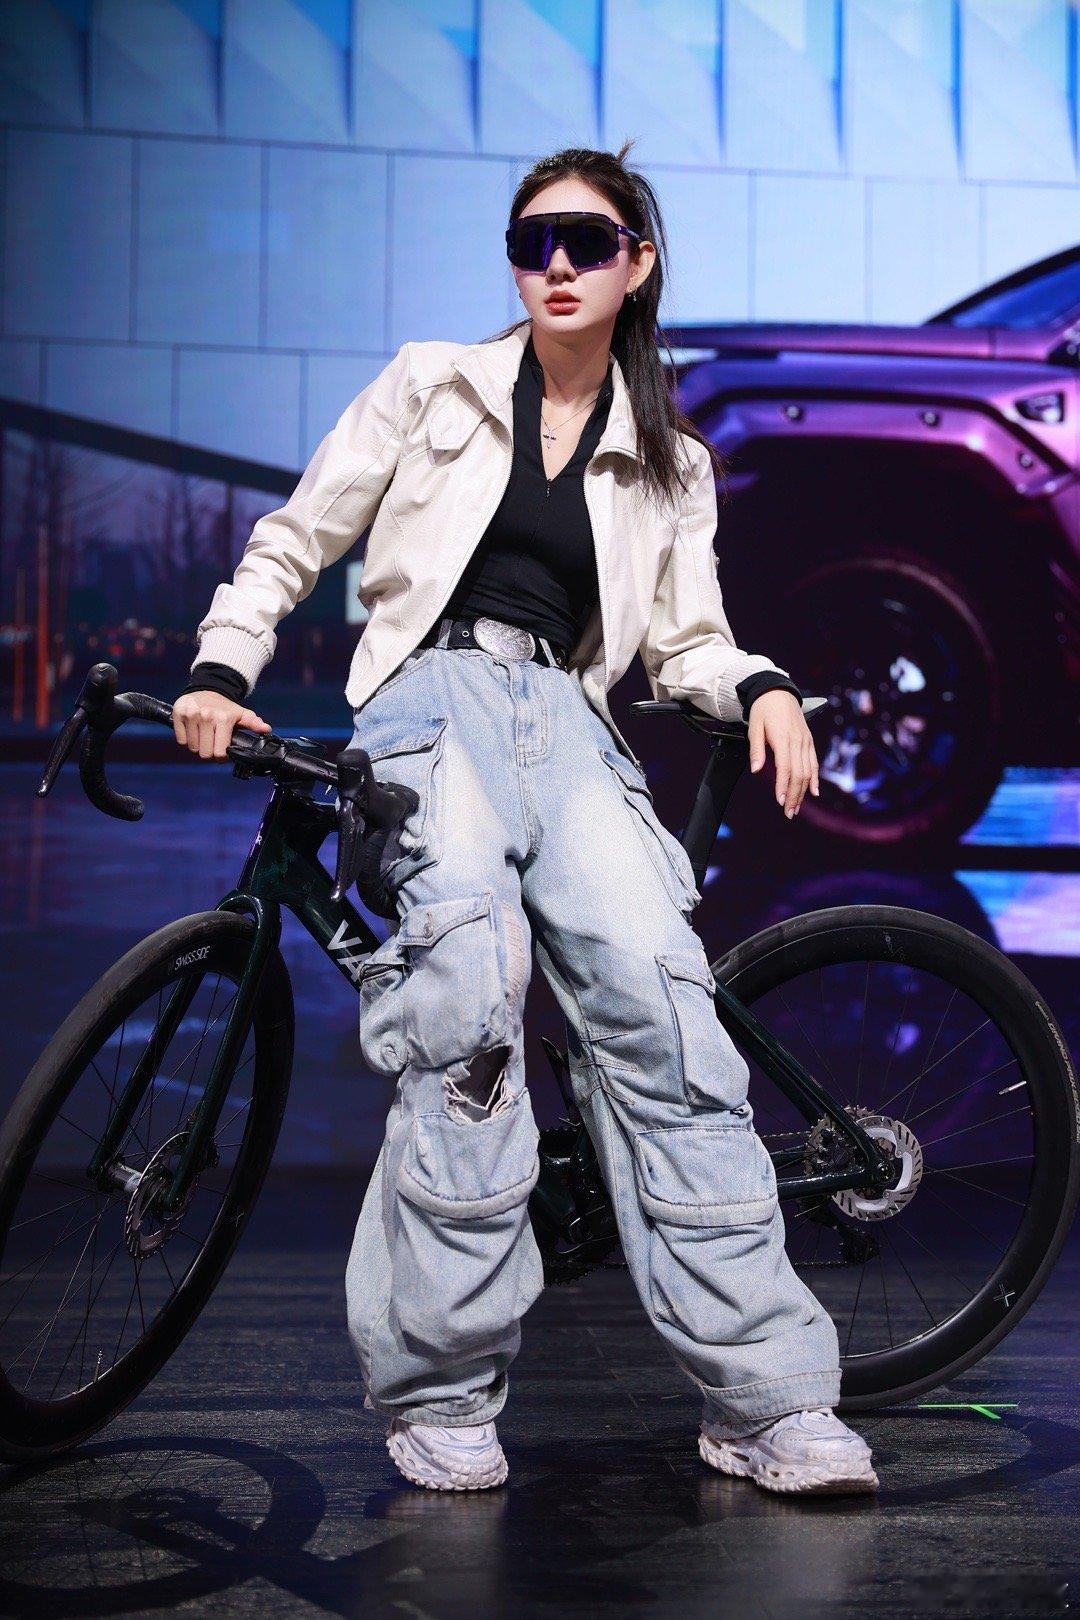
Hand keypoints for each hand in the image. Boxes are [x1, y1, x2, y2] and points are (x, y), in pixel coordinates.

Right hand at [172, 690, 271, 759]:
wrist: (206, 689)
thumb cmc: (225, 707)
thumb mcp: (241, 714)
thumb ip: (253, 723)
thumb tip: (266, 729)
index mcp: (223, 719)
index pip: (219, 753)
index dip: (221, 757)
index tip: (222, 752)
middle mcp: (207, 716)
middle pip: (204, 753)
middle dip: (209, 752)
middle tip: (212, 744)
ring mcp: (191, 715)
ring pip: (192, 748)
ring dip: (197, 746)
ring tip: (203, 736)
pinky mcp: (178, 714)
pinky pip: (181, 740)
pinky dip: (186, 740)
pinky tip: (194, 732)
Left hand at [747, 689, 818, 818]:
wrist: (777, 691)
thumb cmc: (763, 710)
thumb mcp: (754, 727)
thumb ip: (756, 749)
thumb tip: (756, 769)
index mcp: (783, 739)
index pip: (785, 768)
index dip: (783, 786)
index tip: (780, 801)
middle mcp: (797, 741)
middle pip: (799, 774)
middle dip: (794, 795)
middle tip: (788, 812)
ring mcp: (805, 742)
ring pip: (807, 771)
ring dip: (802, 792)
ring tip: (796, 807)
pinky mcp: (809, 741)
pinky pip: (814, 763)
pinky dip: (814, 779)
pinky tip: (813, 792)